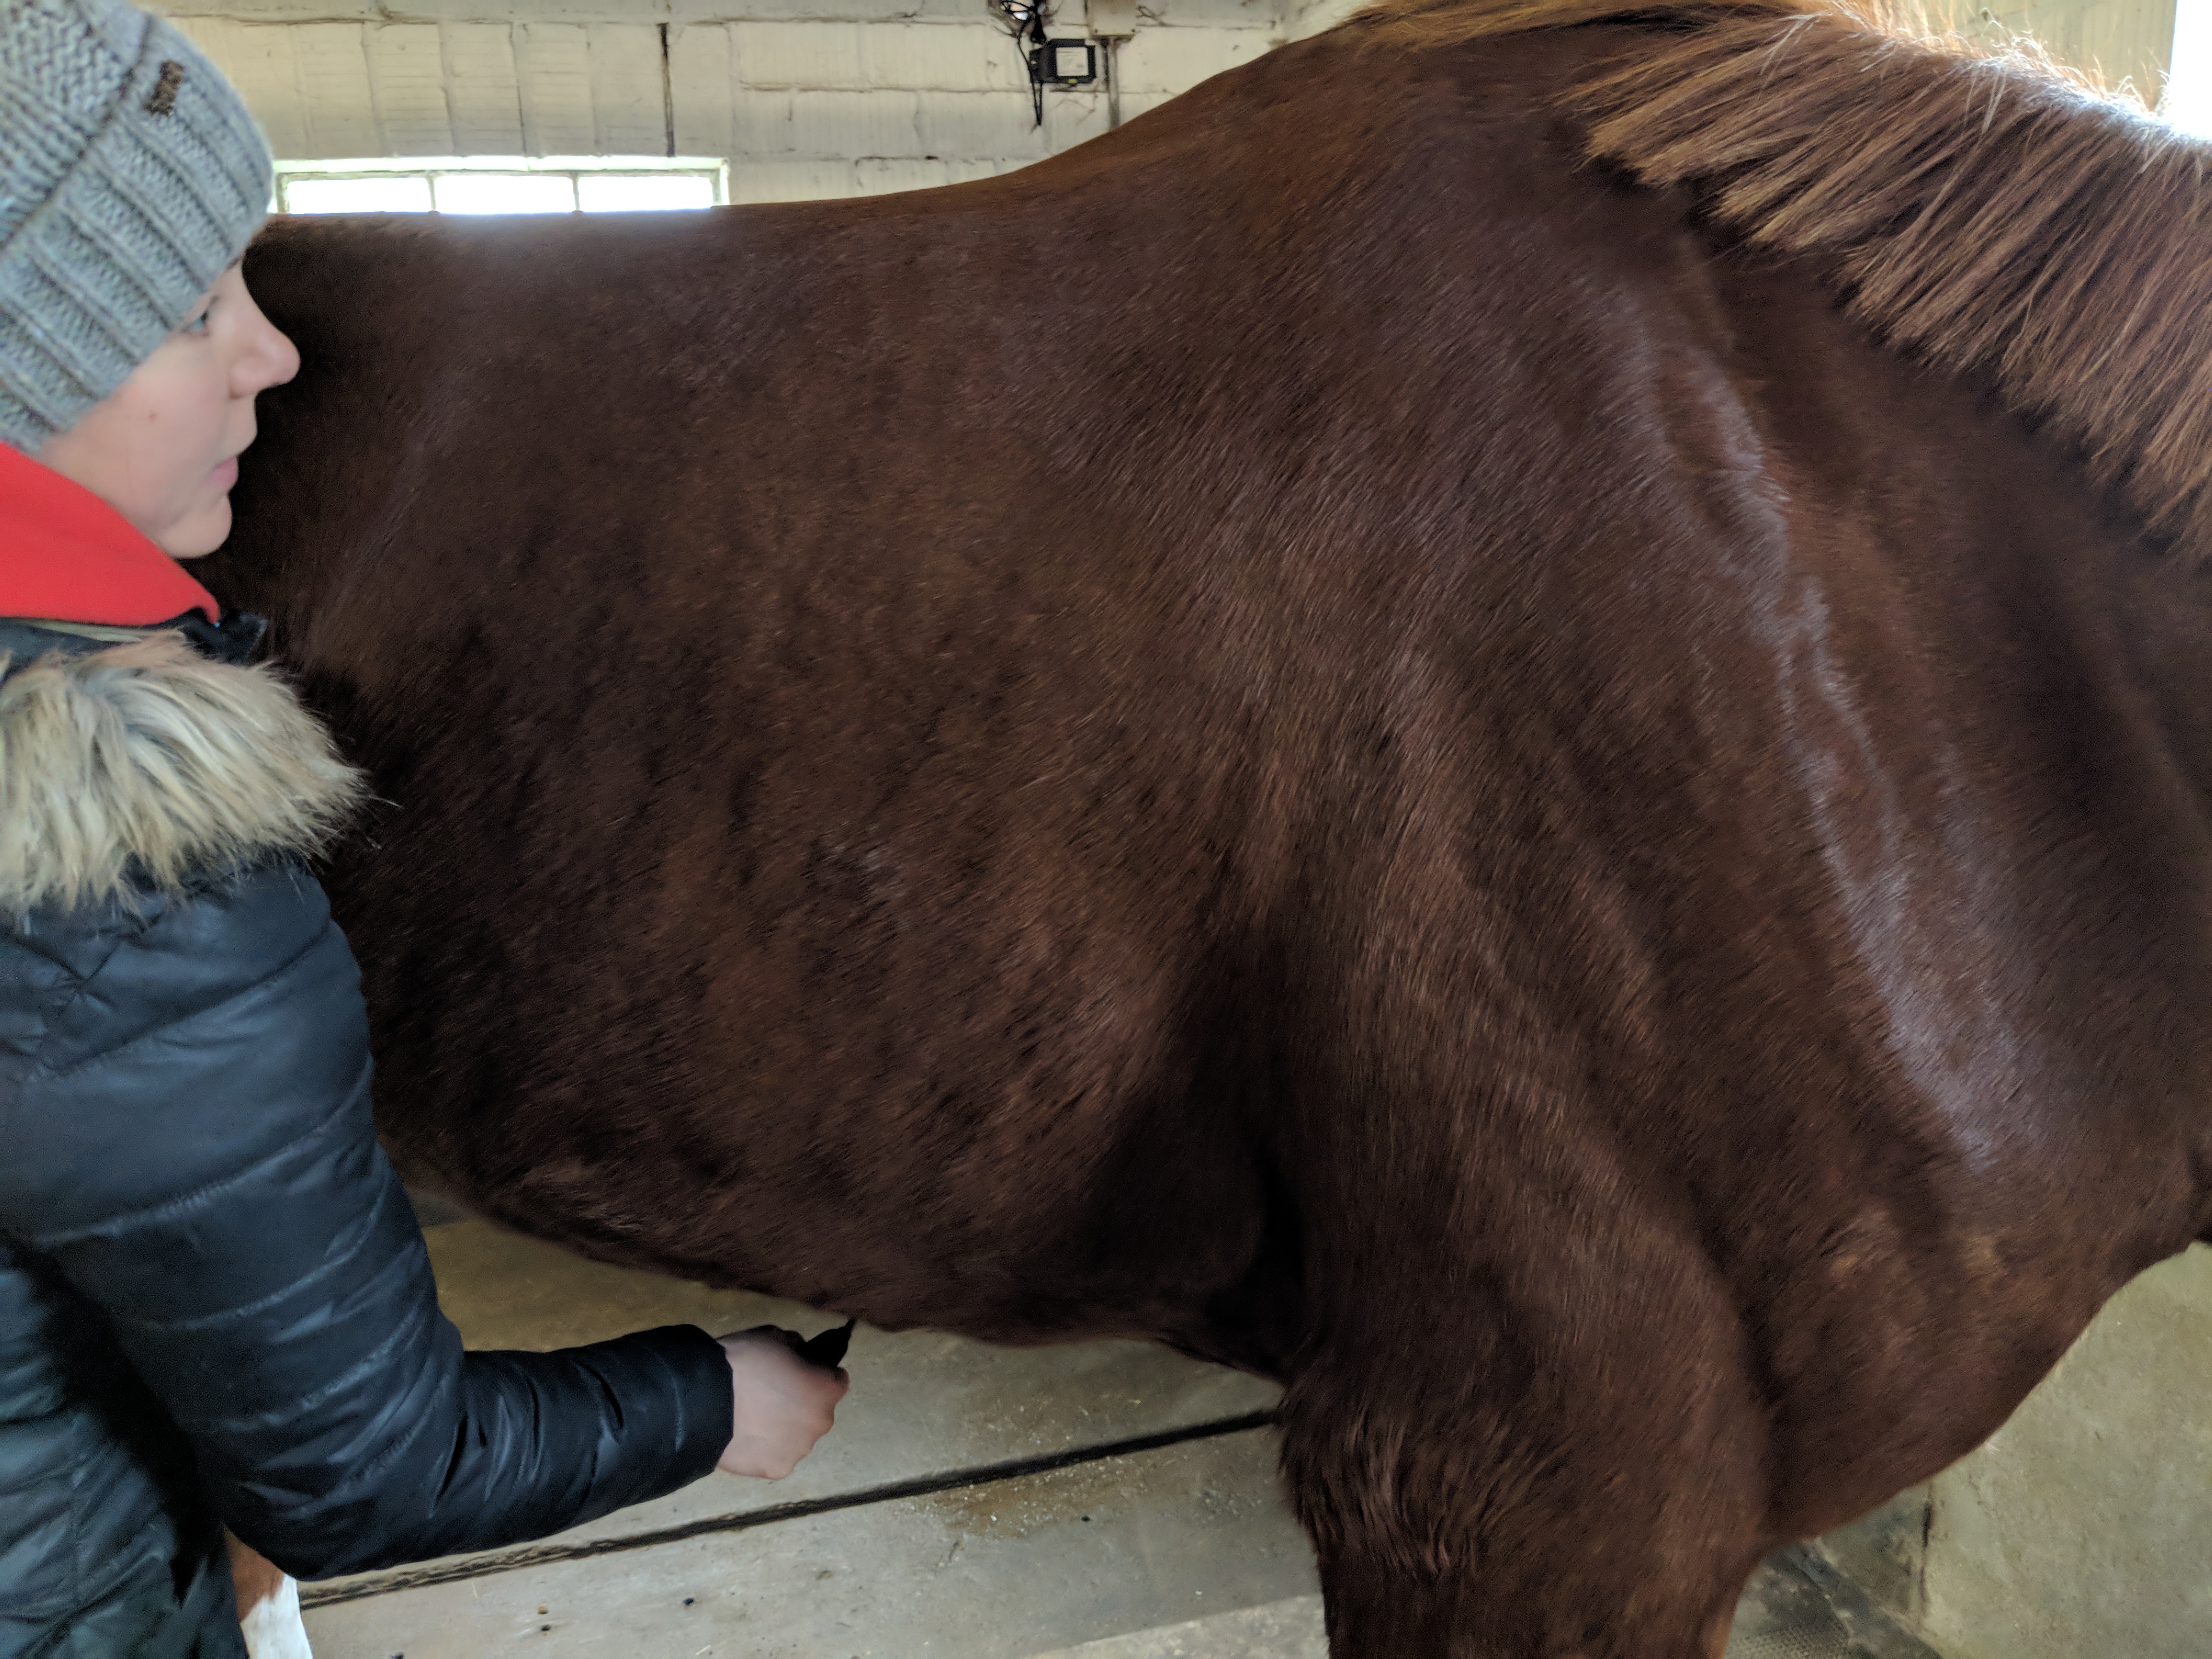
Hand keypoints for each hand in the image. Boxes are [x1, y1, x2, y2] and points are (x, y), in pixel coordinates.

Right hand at [713, 1325, 848, 1478]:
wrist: (704, 1402)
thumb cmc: (744, 1363)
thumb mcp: (776, 1336)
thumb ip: (797, 1350)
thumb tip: (800, 1359)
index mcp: (827, 1388)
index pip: (835, 1380)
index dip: (816, 1373)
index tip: (797, 1371)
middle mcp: (821, 1422)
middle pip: (817, 1411)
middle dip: (801, 1403)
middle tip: (770, 1396)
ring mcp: (799, 1450)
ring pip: (797, 1436)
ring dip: (784, 1428)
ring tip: (752, 1419)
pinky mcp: (775, 1469)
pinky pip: (776, 1455)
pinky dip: (765, 1448)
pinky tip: (744, 1437)